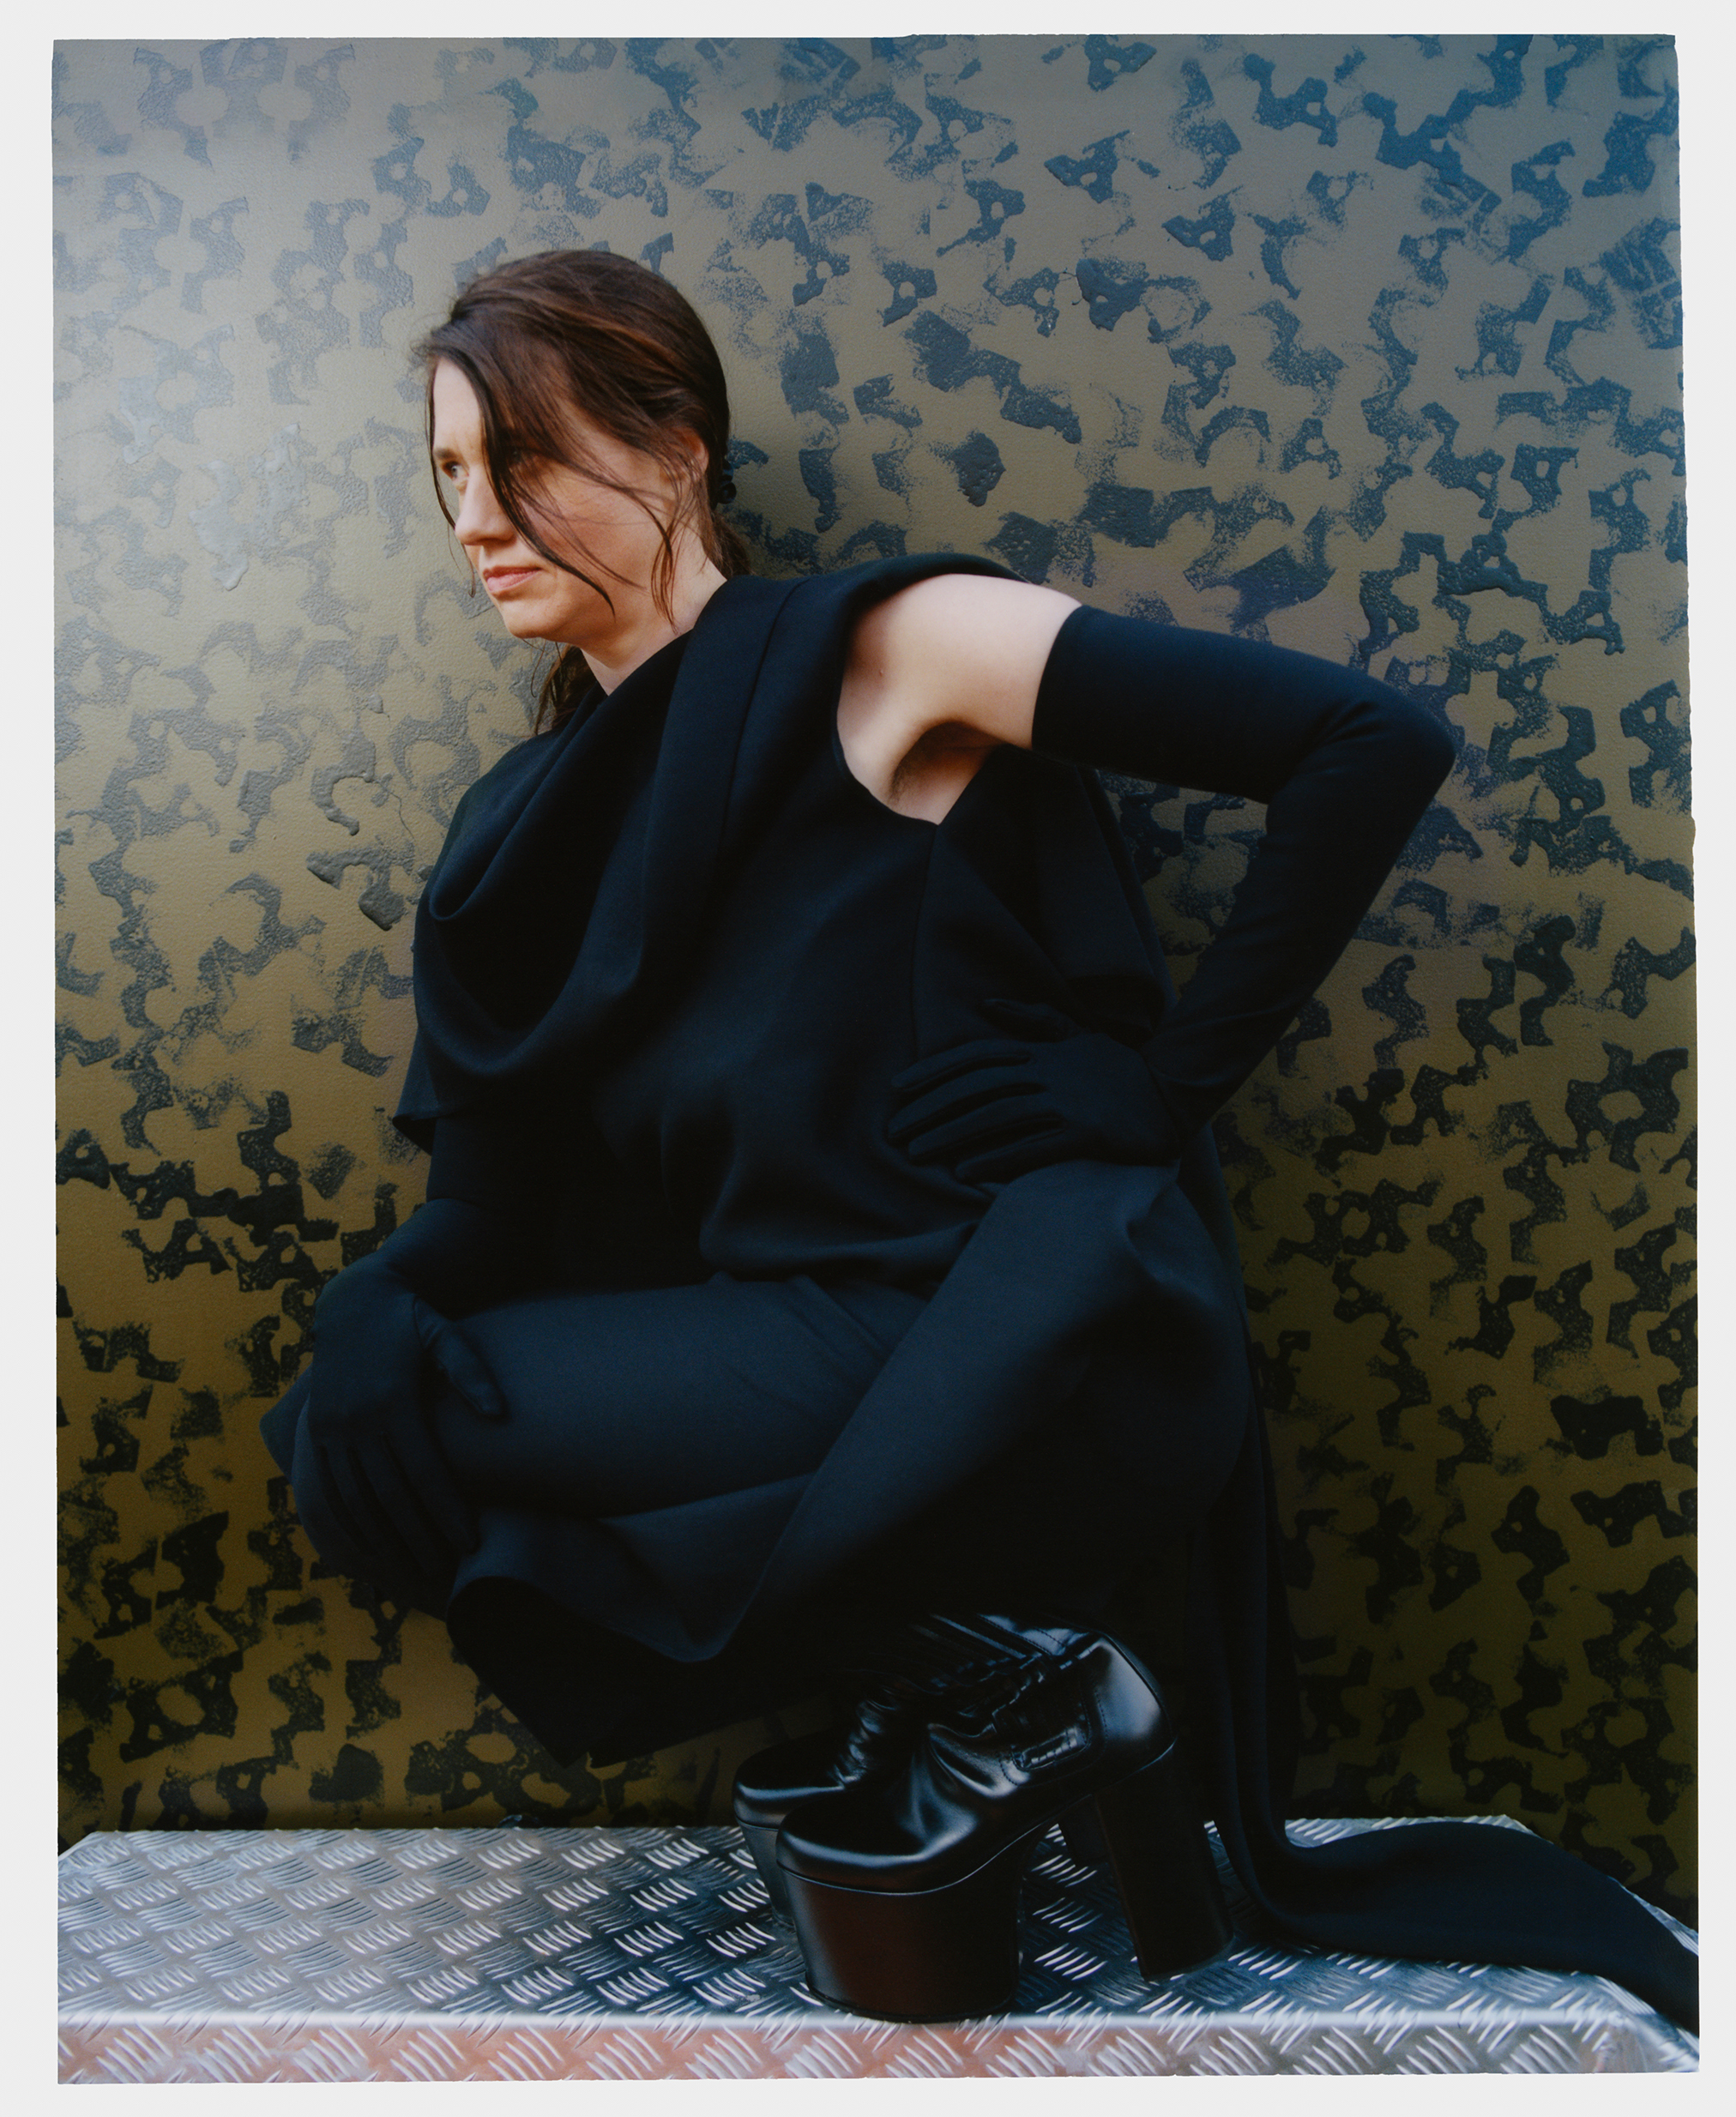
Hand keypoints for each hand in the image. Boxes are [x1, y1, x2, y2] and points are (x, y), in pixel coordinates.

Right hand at [303, 1257, 505, 1591]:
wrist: (350, 1299)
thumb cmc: (410, 1319)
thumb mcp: (444, 1333)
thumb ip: (470, 1371)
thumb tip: (501, 1413)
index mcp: (394, 1401)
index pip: (427, 1474)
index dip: (448, 1513)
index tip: (470, 1545)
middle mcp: (358, 1420)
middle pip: (392, 1497)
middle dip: (420, 1538)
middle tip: (445, 1571)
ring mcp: (331, 1428)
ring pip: (356, 1500)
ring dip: (383, 1540)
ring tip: (412, 1570)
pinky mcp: (314, 1432)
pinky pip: (326, 1488)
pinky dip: (345, 1523)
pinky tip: (365, 1549)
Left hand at [888, 998, 1178, 1183]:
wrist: (1174, 1092)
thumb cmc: (1119, 1067)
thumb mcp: (1076, 1033)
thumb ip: (1032, 1018)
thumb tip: (987, 1002)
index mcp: (1040, 1050)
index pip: (975, 1056)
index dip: (934, 1071)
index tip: (899, 1088)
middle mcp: (1047, 1073)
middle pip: (975, 1088)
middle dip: (930, 1109)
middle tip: (895, 1132)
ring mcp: (1066, 1103)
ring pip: (996, 1116)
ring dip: (951, 1134)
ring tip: (918, 1152)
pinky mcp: (1086, 1134)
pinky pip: (1032, 1147)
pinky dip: (997, 1158)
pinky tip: (966, 1172)